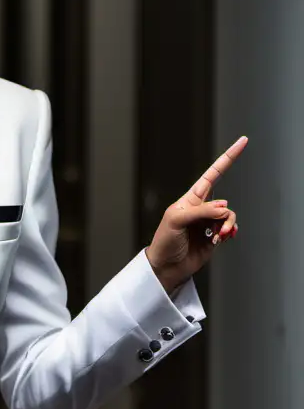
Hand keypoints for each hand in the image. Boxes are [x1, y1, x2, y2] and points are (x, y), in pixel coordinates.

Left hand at [145, 136, 246, 291]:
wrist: (167, 266)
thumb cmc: (165, 241)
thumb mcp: (177, 221)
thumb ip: (201, 211)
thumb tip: (224, 207)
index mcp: (190, 199)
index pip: (212, 174)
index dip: (228, 158)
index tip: (242, 142)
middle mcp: (202, 208)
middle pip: (223, 202)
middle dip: (222, 215)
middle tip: (214, 229)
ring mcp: (209, 222)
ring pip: (229, 216)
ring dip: (227, 226)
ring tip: (219, 237)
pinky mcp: (216, 236)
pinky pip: (231, 228)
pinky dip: (230, 232)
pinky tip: (222, 239)